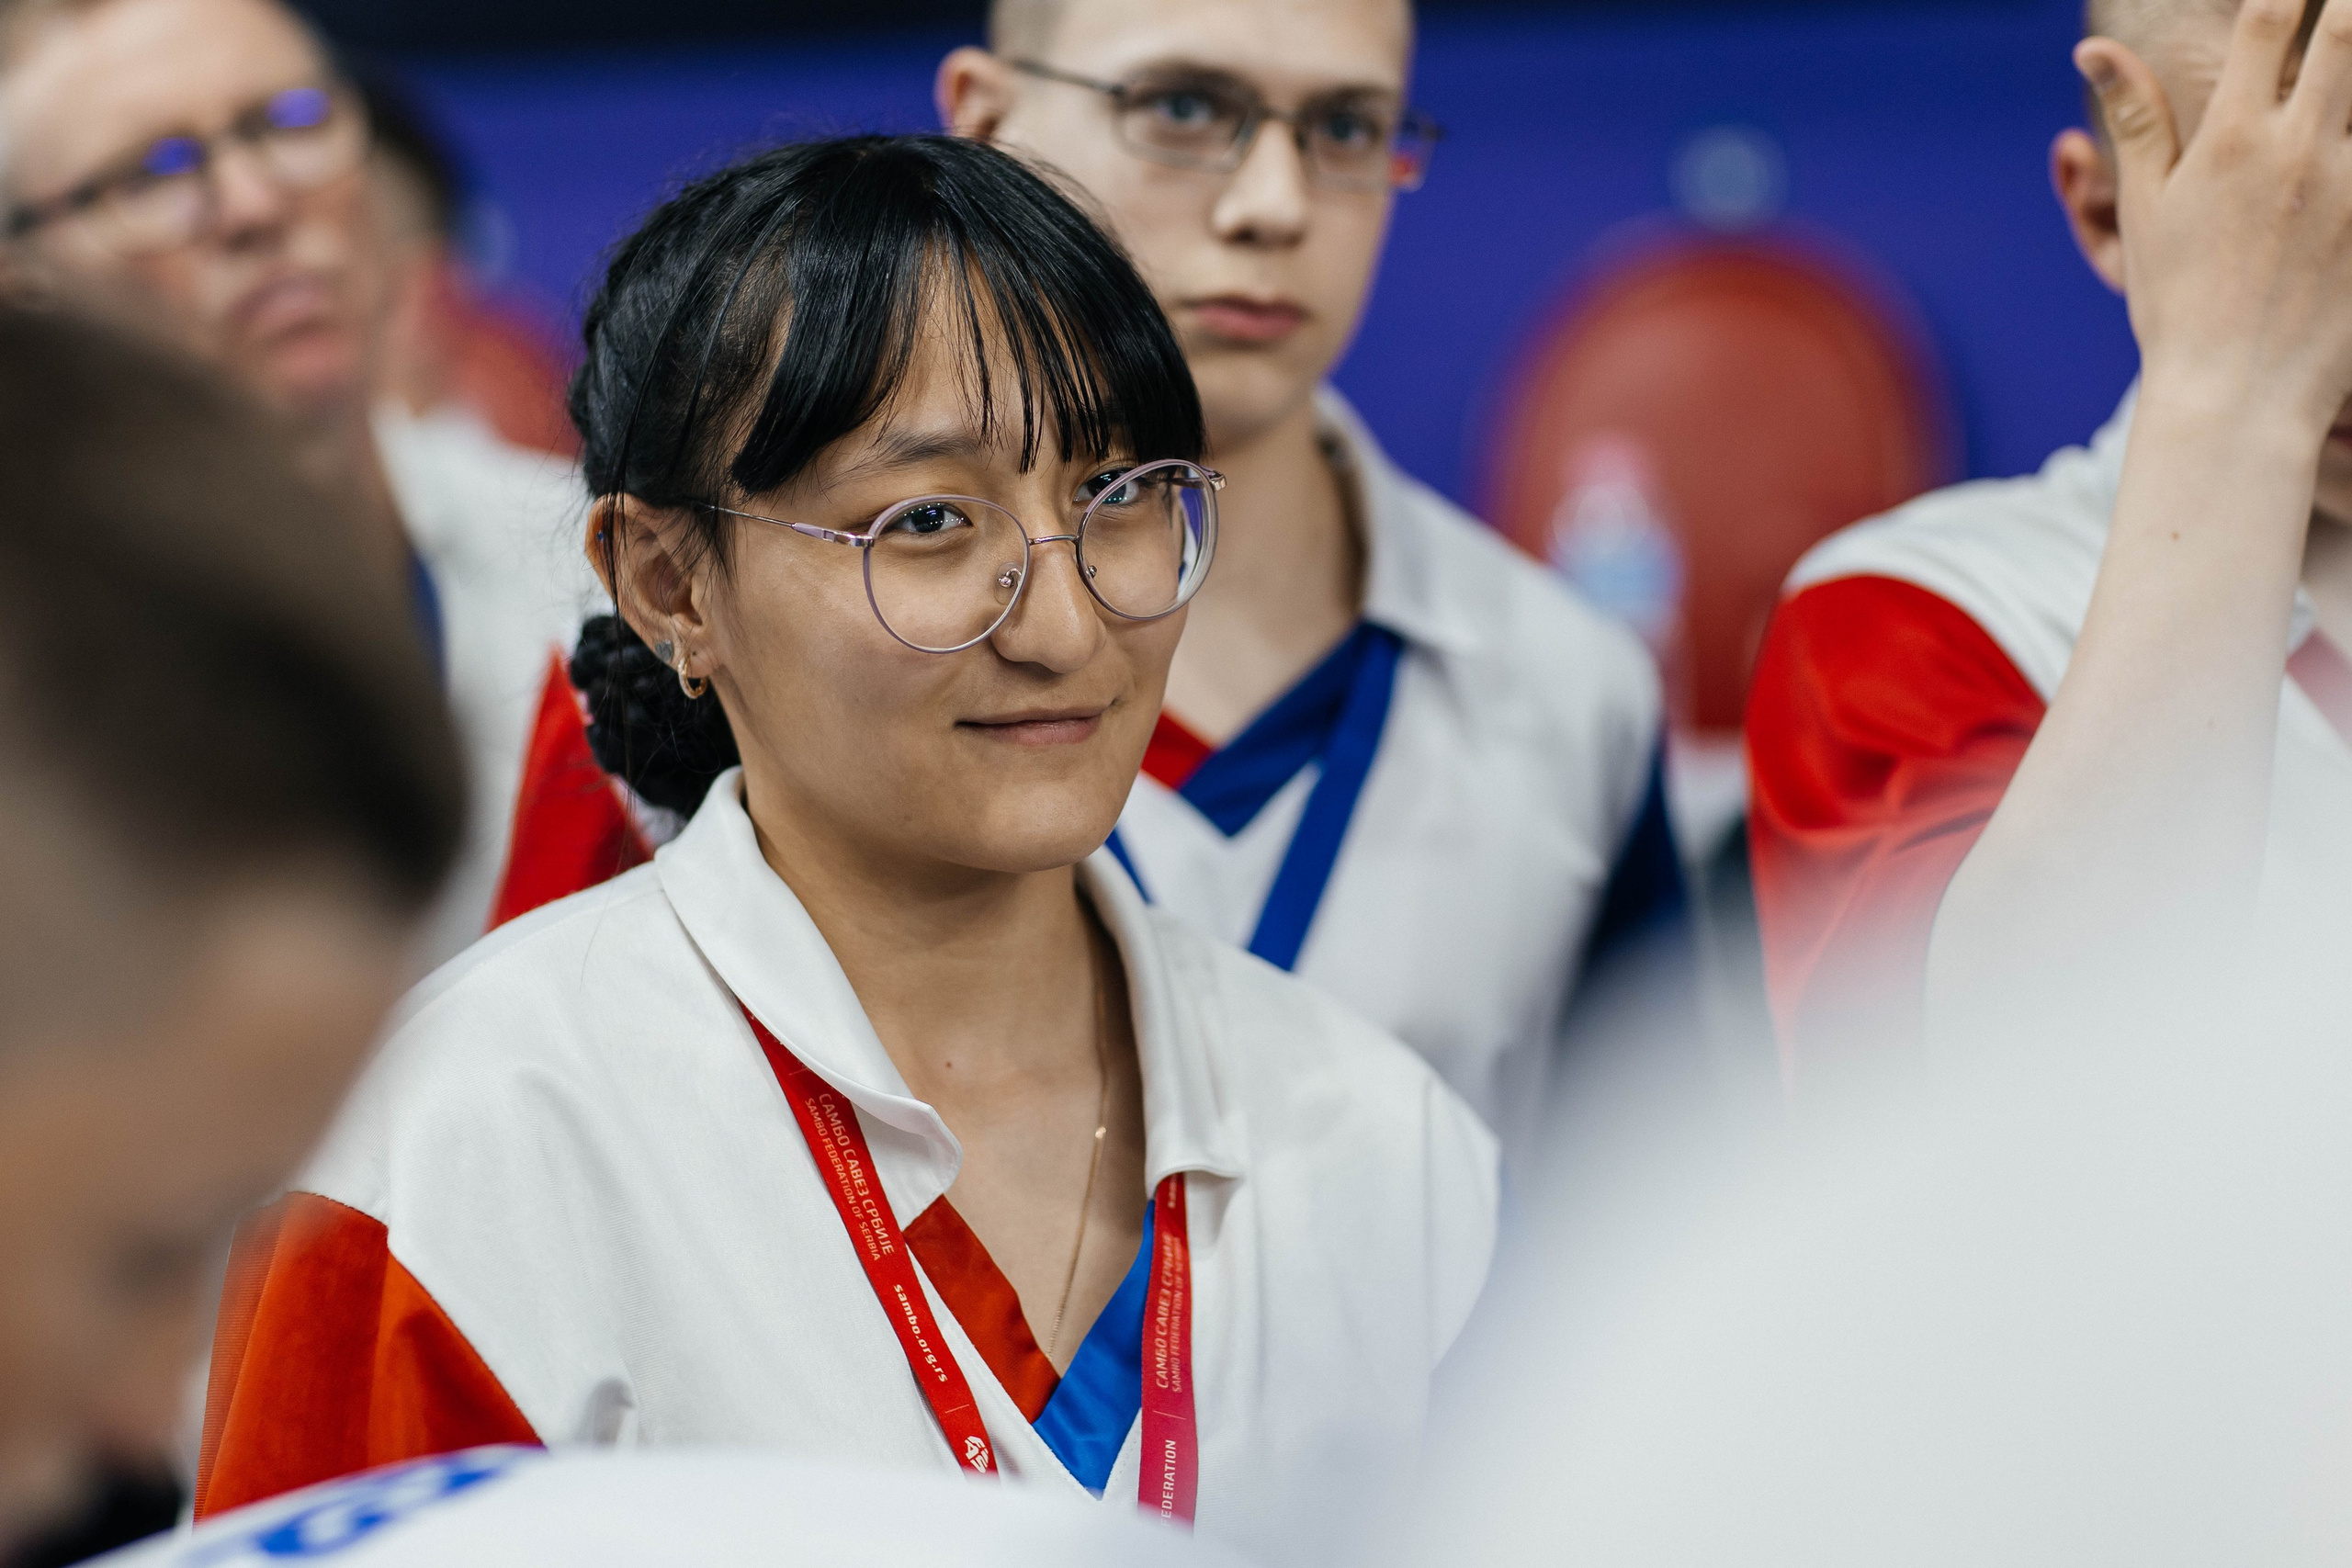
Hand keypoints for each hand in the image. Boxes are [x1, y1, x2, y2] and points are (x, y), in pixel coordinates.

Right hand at [2081, 0, 2351, 438]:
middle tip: (2336, 13)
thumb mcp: (2146, 209)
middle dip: (2342, 11)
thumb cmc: (2177, 304)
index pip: (2268, 19)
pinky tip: (2351, 156)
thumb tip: (2092, 48)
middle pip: (2346, 30)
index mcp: (2232, 140)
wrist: (2236, 397)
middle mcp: (2300, 150)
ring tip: (2349, 60)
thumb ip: (2135, 119)